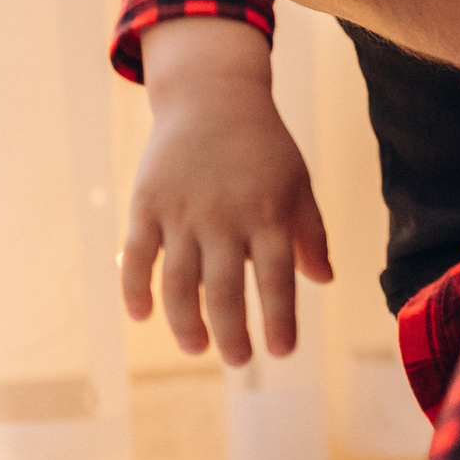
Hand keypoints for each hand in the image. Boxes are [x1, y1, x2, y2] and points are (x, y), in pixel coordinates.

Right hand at [122, 20, 332, 364]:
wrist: (214, 99)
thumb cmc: (264, 148)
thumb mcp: (298, 184)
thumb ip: (310, 233)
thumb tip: (324, 280)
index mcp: (269, 213)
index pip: (276, 279)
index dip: (279, 319)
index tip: (282, 352)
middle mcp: (226, 217)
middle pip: (224, 289)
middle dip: (232, 332)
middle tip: (239, 361)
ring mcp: (183, 212)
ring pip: (179, 282)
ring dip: (186, 321)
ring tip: (198, 348)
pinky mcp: (147, 205)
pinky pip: (137, 256)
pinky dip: (135, 288)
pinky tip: (142, 315)